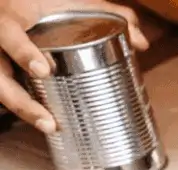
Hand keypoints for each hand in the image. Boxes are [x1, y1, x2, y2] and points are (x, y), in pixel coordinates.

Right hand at [0, 0, 147, 131]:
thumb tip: (141, 41)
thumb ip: (106, 12)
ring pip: (0, 89)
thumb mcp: (67, 0)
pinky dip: (23, 109)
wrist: (12, 2)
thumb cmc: (38, 2)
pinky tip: (44, 122)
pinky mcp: (1, 71)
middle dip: (20, 101)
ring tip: (50, 127)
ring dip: (23, 111)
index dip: (23, 52)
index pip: (7, 34)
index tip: (44, 69)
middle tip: (48, 121)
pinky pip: (5, 93)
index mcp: (9, 19)